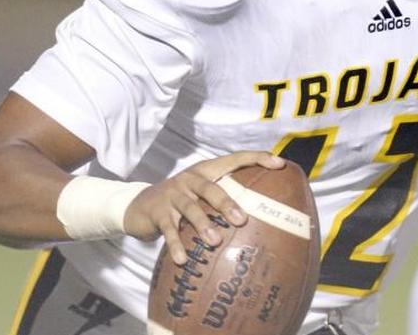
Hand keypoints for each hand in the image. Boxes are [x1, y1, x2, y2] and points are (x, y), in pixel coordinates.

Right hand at [123, 151, 284, 264]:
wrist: (138, 205)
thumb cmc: (182, 200)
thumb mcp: (201, 193)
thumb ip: (224, 196)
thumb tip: (262, 214)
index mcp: (206, 170)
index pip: (234, 159)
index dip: (256, 158)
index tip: (279, 164)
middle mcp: (190, 179)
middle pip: (211, 188)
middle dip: (227, 203)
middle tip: (242, 220)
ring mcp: (173, 195)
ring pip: (190, 208)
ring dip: (203, 225)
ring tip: (215, 242)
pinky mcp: (157, 212)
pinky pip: (168, 230)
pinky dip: (176, 245)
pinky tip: (183, 260)